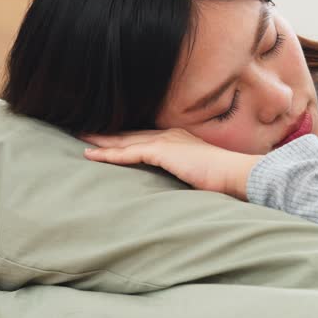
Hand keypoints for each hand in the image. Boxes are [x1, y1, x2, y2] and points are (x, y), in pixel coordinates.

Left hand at [79, 128, 261, 200]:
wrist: (234, 173)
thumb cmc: (224, 178)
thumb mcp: (201, 174)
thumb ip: (187, 174)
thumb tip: (181, 185)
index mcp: (179, 140)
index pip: (146, 138)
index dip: (126, 138)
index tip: (109, 138)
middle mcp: (170, 135)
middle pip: (131, 135)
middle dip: (109, 134)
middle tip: (87, 132)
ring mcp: (166, 141)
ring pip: (126, 141)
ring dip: (103, 141)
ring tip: (83, 140)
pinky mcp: (162, 151)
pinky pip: (129, 152)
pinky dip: (110, 154)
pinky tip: (93, 155)